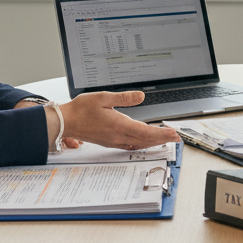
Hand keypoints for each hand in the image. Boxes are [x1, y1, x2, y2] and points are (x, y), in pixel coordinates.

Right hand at [58, 91, 180, 150]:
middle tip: (176, 138)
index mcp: (119, 125)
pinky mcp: (109, 142)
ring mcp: (114, 141)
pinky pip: (130, 146)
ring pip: (139, 144)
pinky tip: (144, 142)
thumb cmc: (81, 109)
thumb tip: (141, 96)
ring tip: (165, 139)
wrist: (66, 122)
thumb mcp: (104, 97)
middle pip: (145, 140)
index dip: (162, 133)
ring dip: (153, 142)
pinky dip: (141, 144)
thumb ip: (124, 98)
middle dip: (162, 139)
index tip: (173, 133)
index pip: (146, 132)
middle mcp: (118, 136)